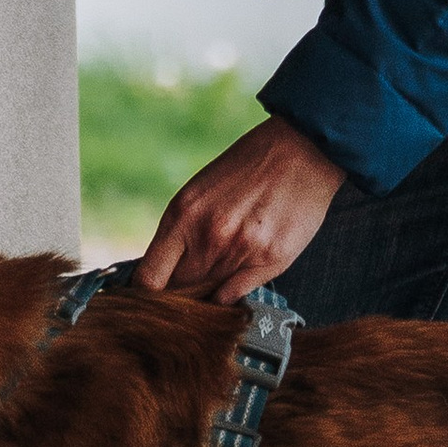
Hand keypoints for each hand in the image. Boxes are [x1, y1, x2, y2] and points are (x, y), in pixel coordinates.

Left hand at [139, 116, 344, 305]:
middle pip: (180, 290)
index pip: (149, 279)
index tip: (153, 294)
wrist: (300, 150)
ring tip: (224, 259)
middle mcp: (209, 237)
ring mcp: (241, 251)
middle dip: (181, 287)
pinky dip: (232, 292)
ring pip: (209, 294)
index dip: (147, 293)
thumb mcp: (200, 192)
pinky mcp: (271, 261)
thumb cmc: (246, 169)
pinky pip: (236, 296)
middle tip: (192, 275)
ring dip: (210, 285)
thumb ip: (181, 234)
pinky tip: (239, 270)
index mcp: (182, 215)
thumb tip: (165, 275)